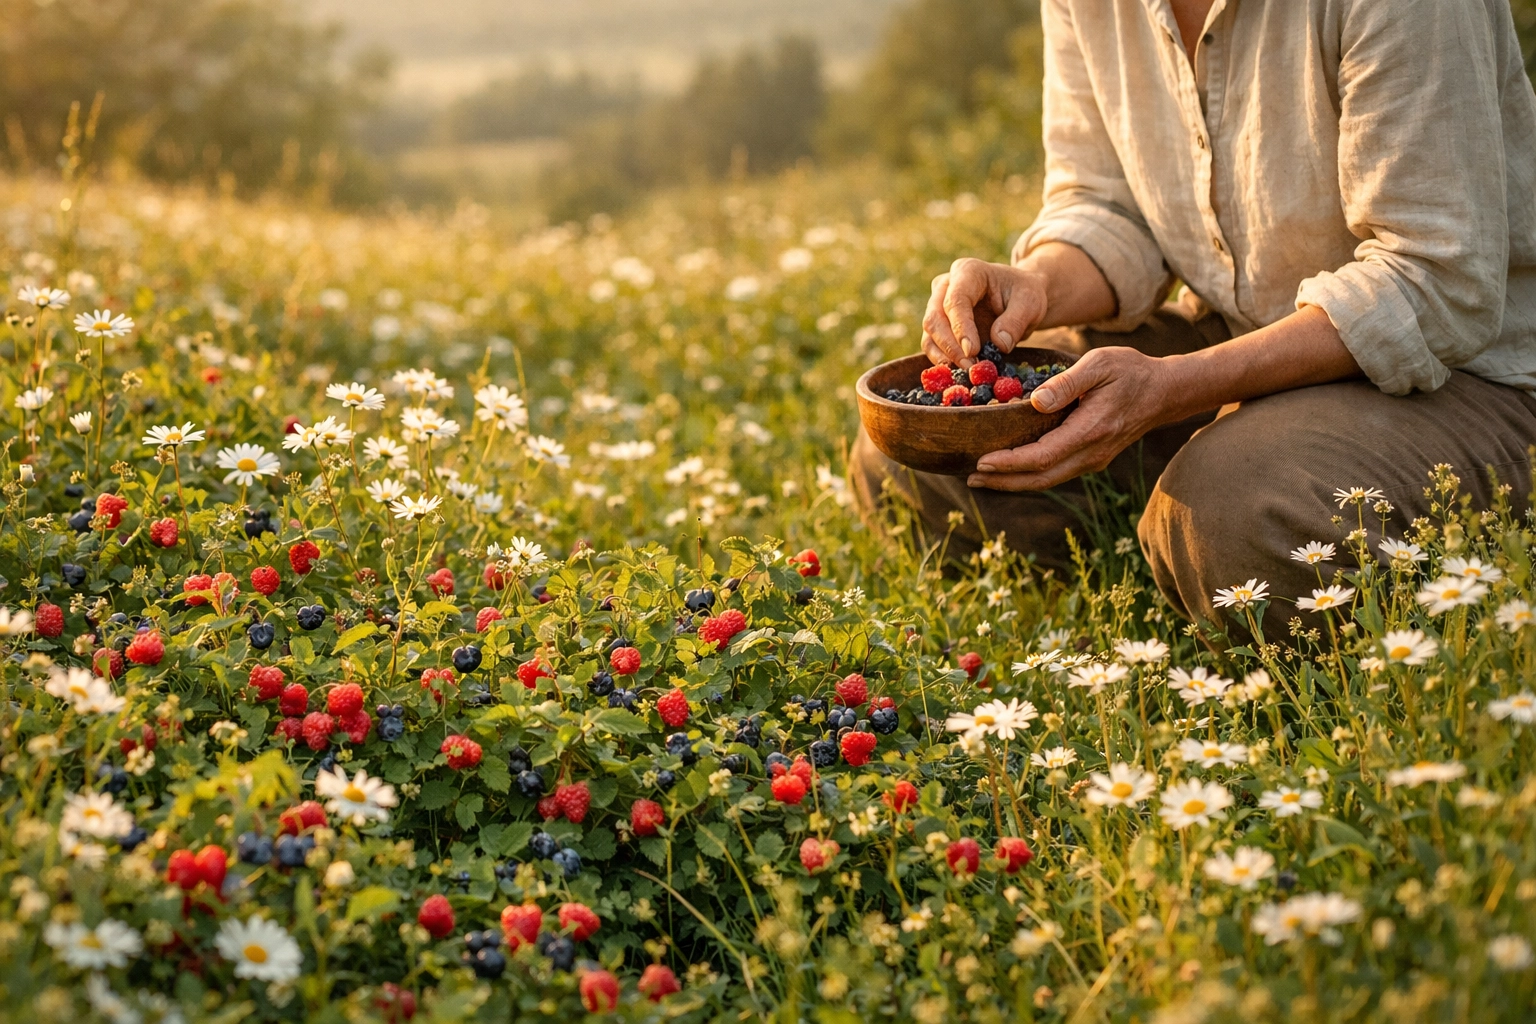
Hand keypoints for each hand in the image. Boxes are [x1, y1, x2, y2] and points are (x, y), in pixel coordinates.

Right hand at [922, 258, 1047, 367]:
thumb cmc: (1023, 294)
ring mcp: (938, 304)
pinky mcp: (938, 324)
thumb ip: (1016, 321)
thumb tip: (999, 344)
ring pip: (929, 332)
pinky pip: (931, 343)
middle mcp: (946, 285)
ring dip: (944, 355)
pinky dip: (942, 359)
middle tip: (970, 366)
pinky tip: (958, 370)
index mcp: (968, 271)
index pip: (955, 300)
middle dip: (950, 346)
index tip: (972, 351)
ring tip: (967, 370)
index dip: (961, 327)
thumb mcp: (1030, 302)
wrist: (1018, 297)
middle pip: (935, 317)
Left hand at [967, 347, 1177, 490]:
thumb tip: (1035, 402)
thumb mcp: (1100, 364)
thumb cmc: (1131, 371)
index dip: (1009, 464)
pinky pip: (1055, 472)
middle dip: (1003, 482)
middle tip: (970, 479)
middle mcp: (1091, 453)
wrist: (1164, 391)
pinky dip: (1029, 475)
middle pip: (1040, 479)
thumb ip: (1067, 382)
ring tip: (981, 479)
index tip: (981, 462)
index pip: (1042, 457)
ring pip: (1047, 480)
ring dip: (1013, 482)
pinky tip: (1009, 469)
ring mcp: (1092, 460)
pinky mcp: (1091, 458)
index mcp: (1090, 430)